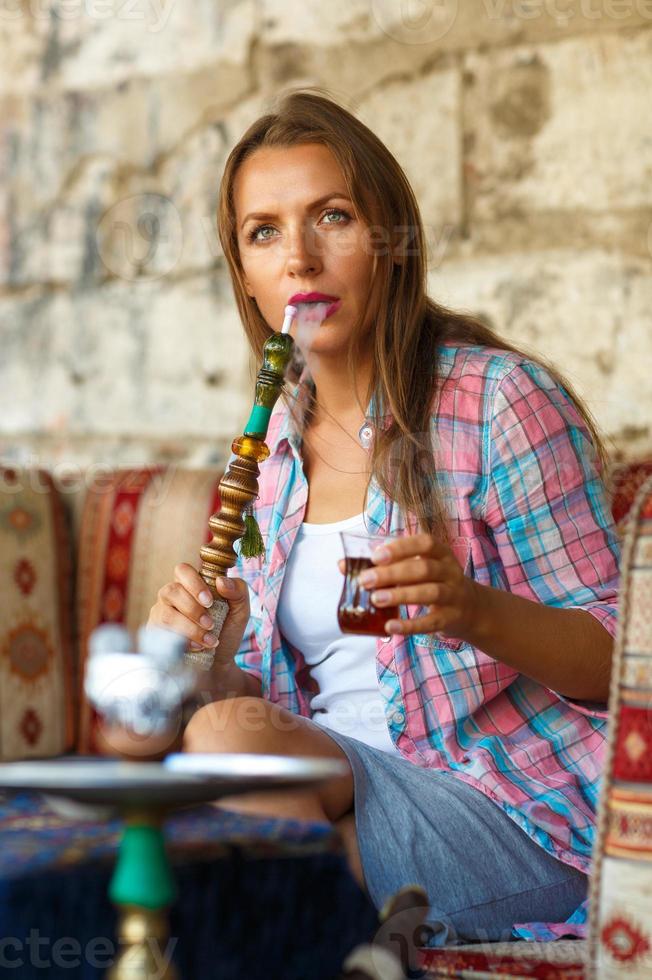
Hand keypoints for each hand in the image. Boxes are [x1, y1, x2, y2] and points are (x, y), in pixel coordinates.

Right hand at [148, 563, 249, 660]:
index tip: (210, 602)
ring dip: (190, 628)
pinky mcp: (155, 634)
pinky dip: (182, 642)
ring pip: (166, 615)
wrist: (219, 662)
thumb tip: (221, 581)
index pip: (182, 570)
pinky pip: (161, 634)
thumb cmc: (227, 631)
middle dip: (193, 609)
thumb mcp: (241, 610)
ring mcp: (160, 614)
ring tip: (209, 640)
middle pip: (171, 591)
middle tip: (211, 624)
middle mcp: (171, 596)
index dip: (194, 584)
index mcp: (190, 584)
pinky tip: (197, 648)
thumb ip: (238, 590)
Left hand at [338, 534, 479, 638]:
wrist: (472, 609)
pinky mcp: (452, 619)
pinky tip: (390, 626)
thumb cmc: (434, 582)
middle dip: (393, 573)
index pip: (425, 543)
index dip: (401, 548)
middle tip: (366, 581)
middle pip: (423, 569)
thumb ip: (387, 565)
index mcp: (441, 553)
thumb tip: (343, 565)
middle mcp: (450, 571)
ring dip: (401, 595)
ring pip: (429, 592)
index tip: (376, 556)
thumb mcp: (419, 568)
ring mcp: (454, 595)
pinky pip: (431, 622)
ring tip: (376, 599)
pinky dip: (410, 625)